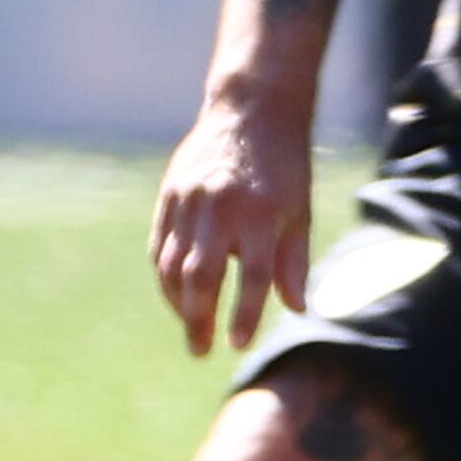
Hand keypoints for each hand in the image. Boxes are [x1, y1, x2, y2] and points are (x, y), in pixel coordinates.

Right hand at [151, 88, 315, 355]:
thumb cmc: (285, 168)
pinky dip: (164, 276)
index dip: (243, 313)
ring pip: (173, 264)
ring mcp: (189, 200)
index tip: (237, 344)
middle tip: (201, 349)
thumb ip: (295, 262)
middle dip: (198, 318)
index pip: (252, 275)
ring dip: (177, 303)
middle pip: (202, 276)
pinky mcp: (169, 195)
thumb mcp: (300, 212)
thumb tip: (297, 310)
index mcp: (262, 214)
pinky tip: (175, 296)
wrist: (252, 111)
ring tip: (190, 327)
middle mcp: (221, 208)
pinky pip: (160, 245)